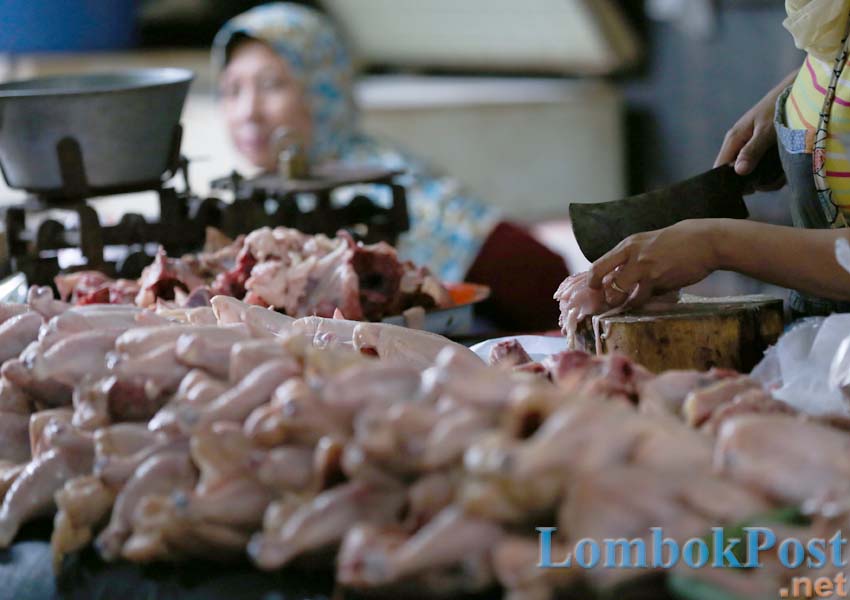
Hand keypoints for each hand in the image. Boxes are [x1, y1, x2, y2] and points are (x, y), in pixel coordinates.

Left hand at [587, 220, 718, 307]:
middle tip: (606, 300)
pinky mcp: (657, 280)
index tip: (594, 289)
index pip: (599, 264)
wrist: (705, 242)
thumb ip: (632, 259)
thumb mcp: (649, 243)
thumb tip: (617, 278)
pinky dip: (642, 302)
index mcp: (628, 245)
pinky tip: (650, 299)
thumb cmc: (678, 243)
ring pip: (621, 293)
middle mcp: (631, 255)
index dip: (592, 280)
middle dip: (600, 292)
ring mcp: (643, 268)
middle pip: (600, 276)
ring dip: (624, 302)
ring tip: (632, 302)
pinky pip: (642, 298)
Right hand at [714, 86, 785, 192]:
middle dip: (752, 182)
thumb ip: (752, 151)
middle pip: (735, 175)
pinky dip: (773, 174)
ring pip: (750, 174)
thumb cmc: (779, 108)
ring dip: (766, 179)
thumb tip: (738, 172)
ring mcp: (749, 149)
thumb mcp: (767, 131)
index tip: (747, 190)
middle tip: (770, 181)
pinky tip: (784, 171)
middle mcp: (738, 146)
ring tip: (781, 175)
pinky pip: (762, 170)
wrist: (796, 93)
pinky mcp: (761, 151)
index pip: (719, 168)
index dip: (727, 182)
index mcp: (734, 139)